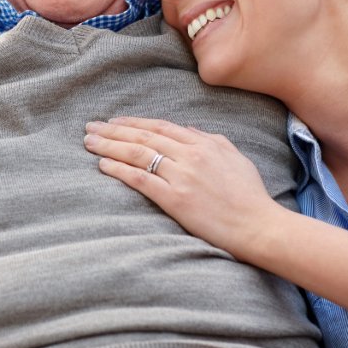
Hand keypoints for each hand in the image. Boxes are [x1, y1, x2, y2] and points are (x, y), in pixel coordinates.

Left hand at [83, 117, 273, 254]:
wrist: (258, 225)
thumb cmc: (250, 195)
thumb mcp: (235, 157)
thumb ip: (211, 140)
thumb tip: (187, 128)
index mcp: (204, 144)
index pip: (161, 126)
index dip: (134, 122)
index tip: (114, 121)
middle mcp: (190, 155)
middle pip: (144, 136)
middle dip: (113, 130)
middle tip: (90, 127)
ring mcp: (181, 176)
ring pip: (137, 153)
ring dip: (109, 146)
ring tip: (89, 142)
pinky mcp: (175, 199)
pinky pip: (140, 179)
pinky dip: (119, 170)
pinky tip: (103, 165)